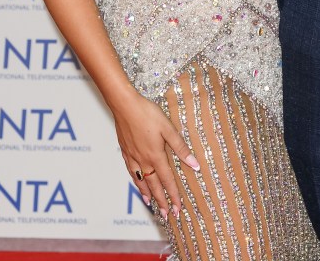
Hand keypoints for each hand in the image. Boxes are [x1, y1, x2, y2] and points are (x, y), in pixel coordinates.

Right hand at [113, 88, 199, 217]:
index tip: (177, 209)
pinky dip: (136, 181)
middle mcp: (143, 160)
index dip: (173, 196)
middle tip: (165, 215)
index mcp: (156, 156)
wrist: (124, 105)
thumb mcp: (168, 129)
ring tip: (151, 205)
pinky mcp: (125, 151)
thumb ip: (181, 148)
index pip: (167, 180)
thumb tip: (195, 165)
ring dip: (147, 194)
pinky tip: (137, 182)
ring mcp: (132, 157)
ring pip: (141, 181)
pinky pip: (131, 172)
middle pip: (154, 185)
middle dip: (161, 201)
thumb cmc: (148, 114)